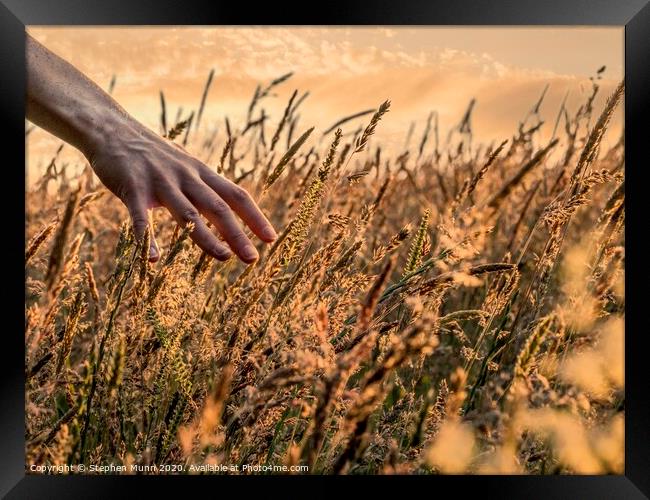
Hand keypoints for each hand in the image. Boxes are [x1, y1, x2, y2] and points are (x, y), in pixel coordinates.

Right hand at [84, 116, 276, 262]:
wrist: (111, 129)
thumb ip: (204, 184)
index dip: (254, 217)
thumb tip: (228, 202)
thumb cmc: (152, 153)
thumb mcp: (185, 164)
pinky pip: (140, 218)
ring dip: (206, 238)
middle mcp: (186, 177)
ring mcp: (160, 182)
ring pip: (187, 214)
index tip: (271, 238)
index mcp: (201, 173)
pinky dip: (147, 239)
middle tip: (253, 258)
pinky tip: (152, 260)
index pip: (236, 195)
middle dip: (237, 233)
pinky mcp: (132, 188)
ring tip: (223, 257)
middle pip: (218, 207)